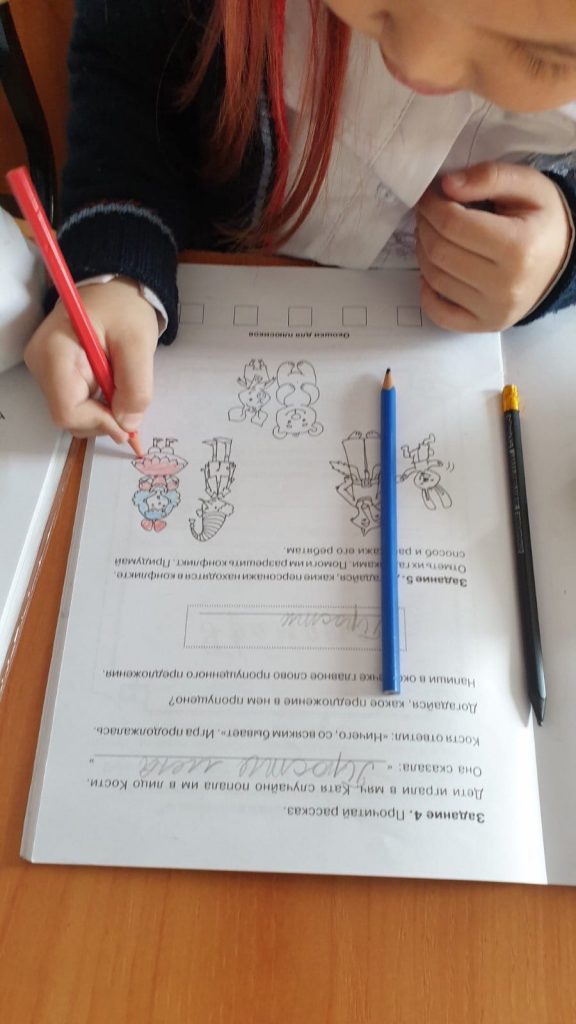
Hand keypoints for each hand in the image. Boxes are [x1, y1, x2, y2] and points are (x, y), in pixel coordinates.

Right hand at [24, 277, 158, 440]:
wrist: (115, 289)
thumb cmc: (124, 308)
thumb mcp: (139, 344)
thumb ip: (136, 388)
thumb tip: (127, 424)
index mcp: (54, 353)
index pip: (68, 411)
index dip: (100, 422)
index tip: (127, 421)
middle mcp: (41, 364)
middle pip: (69, 417)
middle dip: (103, 419)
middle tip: (129, 403)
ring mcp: (45, 369)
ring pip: (73, 414)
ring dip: (102, 412)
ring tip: (121, 387)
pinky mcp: (54, 374)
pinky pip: (75, 403)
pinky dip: (98, 405)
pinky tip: (112, 388)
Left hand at [415, 162, 571, 331]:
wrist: (562, 260)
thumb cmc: (542, 221)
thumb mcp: (528, 186)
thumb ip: (489, 177)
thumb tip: (446, 185)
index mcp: (518, 247)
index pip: (453, 224)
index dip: (432, 206)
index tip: (430, 195)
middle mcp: (506, 285)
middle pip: (439, 252)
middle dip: (425, 226)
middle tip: (429, 213)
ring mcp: (495, 310)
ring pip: (435, 279)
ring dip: (423, 252)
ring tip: (432, 235)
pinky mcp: (487, 325)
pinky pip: (441, 315)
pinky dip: (427, 294)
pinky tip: (432, 274)